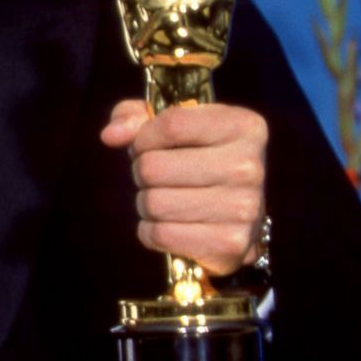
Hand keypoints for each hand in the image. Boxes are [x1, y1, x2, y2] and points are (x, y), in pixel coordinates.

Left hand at [99, 99, 267, 275]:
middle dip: (143, 173)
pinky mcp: (230, 243)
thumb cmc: (198, 159)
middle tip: (159, 177)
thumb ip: (136, 117)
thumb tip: (111, 135)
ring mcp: (244, 208)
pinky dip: (152, 231)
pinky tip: (172, 224)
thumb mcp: (173, 125)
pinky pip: (159, 234)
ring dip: (147, 203)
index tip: (148, 145)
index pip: (172, 124)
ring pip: (152, 203)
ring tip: (168, 199)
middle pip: (153, 167)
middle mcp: (249, 166)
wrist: (237, 216)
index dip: (144, 137)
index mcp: (243, 127)